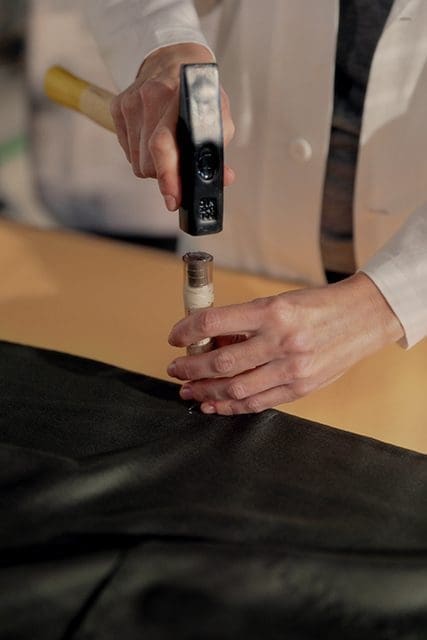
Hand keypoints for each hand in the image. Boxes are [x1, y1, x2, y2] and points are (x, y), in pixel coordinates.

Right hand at [110, 43, 234, 210]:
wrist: (174, 58)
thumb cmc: (199, 92)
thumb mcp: (217, 114)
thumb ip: (219, 149)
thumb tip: (223, 179)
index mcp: (180, 97)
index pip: (164, 144)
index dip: (168, 176)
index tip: (173, 198)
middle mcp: (152, 97)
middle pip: (149, 162)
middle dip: (165, 175)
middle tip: (178, 171)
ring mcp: (131, 101)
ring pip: (136, 161)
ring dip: (153, 165)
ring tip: (168, 150)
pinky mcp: (118, 106)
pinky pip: (127, 150)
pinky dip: (141, 153)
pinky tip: (152, 138)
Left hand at [167, 272, 403, 414]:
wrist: (362, 318)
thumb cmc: (319, 306)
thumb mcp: (280, 302)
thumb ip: (247, 322)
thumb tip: (210, 340)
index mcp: (272, 311)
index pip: (214, 321)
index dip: (187, 330)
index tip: (174, 337)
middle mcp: (281, 340)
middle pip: (221, 362)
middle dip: (190, 368)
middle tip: (175, 369)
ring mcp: (292, 368)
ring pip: (236, 388)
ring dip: (206, 391)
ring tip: (188, 389)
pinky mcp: (301, 388)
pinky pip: (258, 403)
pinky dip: (232, 406)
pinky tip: (214, 404)